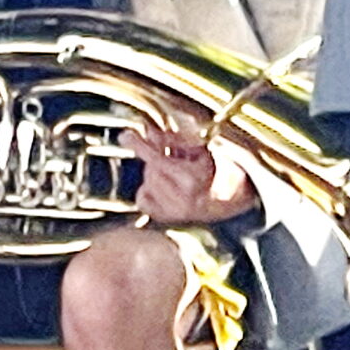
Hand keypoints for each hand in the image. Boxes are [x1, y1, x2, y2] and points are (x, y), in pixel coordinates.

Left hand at [129, 120, 256, 226]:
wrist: (224, 202)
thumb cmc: (216, 171)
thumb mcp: (201, 150)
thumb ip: (175, 140)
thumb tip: (148, 130)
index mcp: (192, 179)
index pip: (158, 159)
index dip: (141, 146)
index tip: (126, 135)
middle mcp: (182, 199)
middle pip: (151, 169)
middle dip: (157, 157)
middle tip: (171, 153)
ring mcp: (171, 212)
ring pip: (147, 182)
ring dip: (155, 172)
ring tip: (174, 170)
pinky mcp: (163, 218)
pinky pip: (142, 198)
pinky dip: (148, 189)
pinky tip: (164, 187)